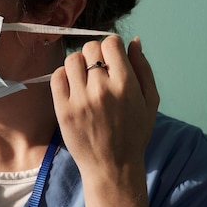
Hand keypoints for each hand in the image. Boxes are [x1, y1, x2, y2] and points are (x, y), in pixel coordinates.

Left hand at [50, 35, 159, 177]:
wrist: (112, 166)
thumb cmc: (134, 133)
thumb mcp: (150, 101)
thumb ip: (143, 68)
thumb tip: (133, 40)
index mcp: (126, 85)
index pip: (110, 44)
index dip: (111, 45)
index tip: (112, 56)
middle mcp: (102, 89)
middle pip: (90, 48)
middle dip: (95, 53)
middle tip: (98, 69)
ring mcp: (80, 99)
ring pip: (72, 60)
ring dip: (79, 64)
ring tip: (85, 78)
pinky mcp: (63, 108)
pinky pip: (57, 76)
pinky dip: (63, 75)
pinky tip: (72, 85)